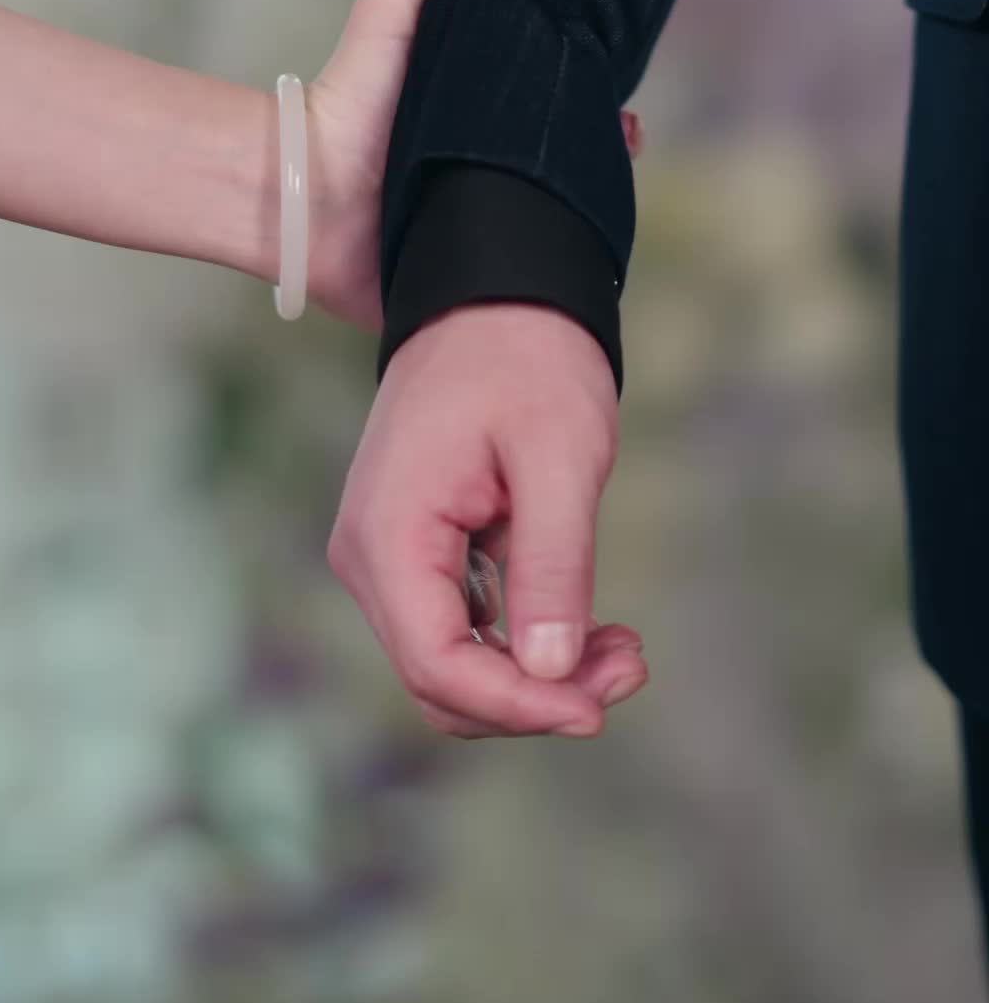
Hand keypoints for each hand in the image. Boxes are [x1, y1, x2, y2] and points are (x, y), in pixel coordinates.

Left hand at [306, 0, 642, 328]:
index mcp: (481, 107)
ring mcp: (487, 214)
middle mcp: (490, 160)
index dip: (595, 90)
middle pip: (571, 153)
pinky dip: (567, 253)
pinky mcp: (476, 265)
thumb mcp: (389, 13)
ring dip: (596, 199)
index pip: (557, 96)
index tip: (622, 83)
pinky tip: (585, 241)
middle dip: (606, 145)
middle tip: (623, 137)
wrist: (301, 201)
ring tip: (609, 185)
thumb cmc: (343, 102)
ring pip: (565, 208)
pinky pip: (537, 264)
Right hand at [326, 302, 646, 737]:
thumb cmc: (526, 360)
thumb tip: (552, 675)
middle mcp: (371, 558)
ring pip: (454, 666)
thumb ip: (552, 567)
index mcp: (390, 534)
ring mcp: (389, 558)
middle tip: (630, 665)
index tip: (601, 706)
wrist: (493, 296)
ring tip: (624, 648)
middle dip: (537, 697)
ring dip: (539, 678)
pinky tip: (592, 629)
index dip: (520, 706)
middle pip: (442, 682)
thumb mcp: (558, 457)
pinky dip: (526, 645)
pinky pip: (463, 631)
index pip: (438, 666)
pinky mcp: (417, 556)